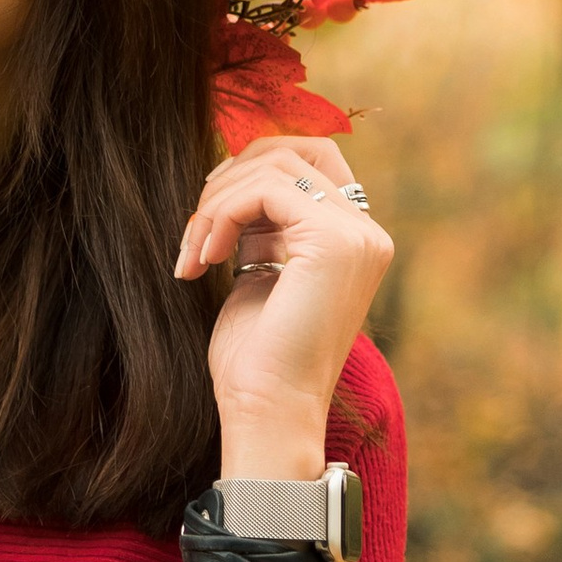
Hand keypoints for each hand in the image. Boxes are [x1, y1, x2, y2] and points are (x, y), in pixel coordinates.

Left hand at [176, 134, 390, 475]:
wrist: (267, 412)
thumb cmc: (256, 359)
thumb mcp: (259, 271)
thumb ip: (261, 224)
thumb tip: (231, 172)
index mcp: (356, 240)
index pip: (311, 159)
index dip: (253, 168)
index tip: (210, 213)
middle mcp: (367, 233)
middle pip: (294, 149)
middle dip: (230, 176)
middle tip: (196, 229)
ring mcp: (357, 235)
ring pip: (272, 165)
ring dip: (215, 202)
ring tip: (193, 253)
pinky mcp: (333, 240)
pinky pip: (263, 189)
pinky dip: (220, 214)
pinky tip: (203, 259)